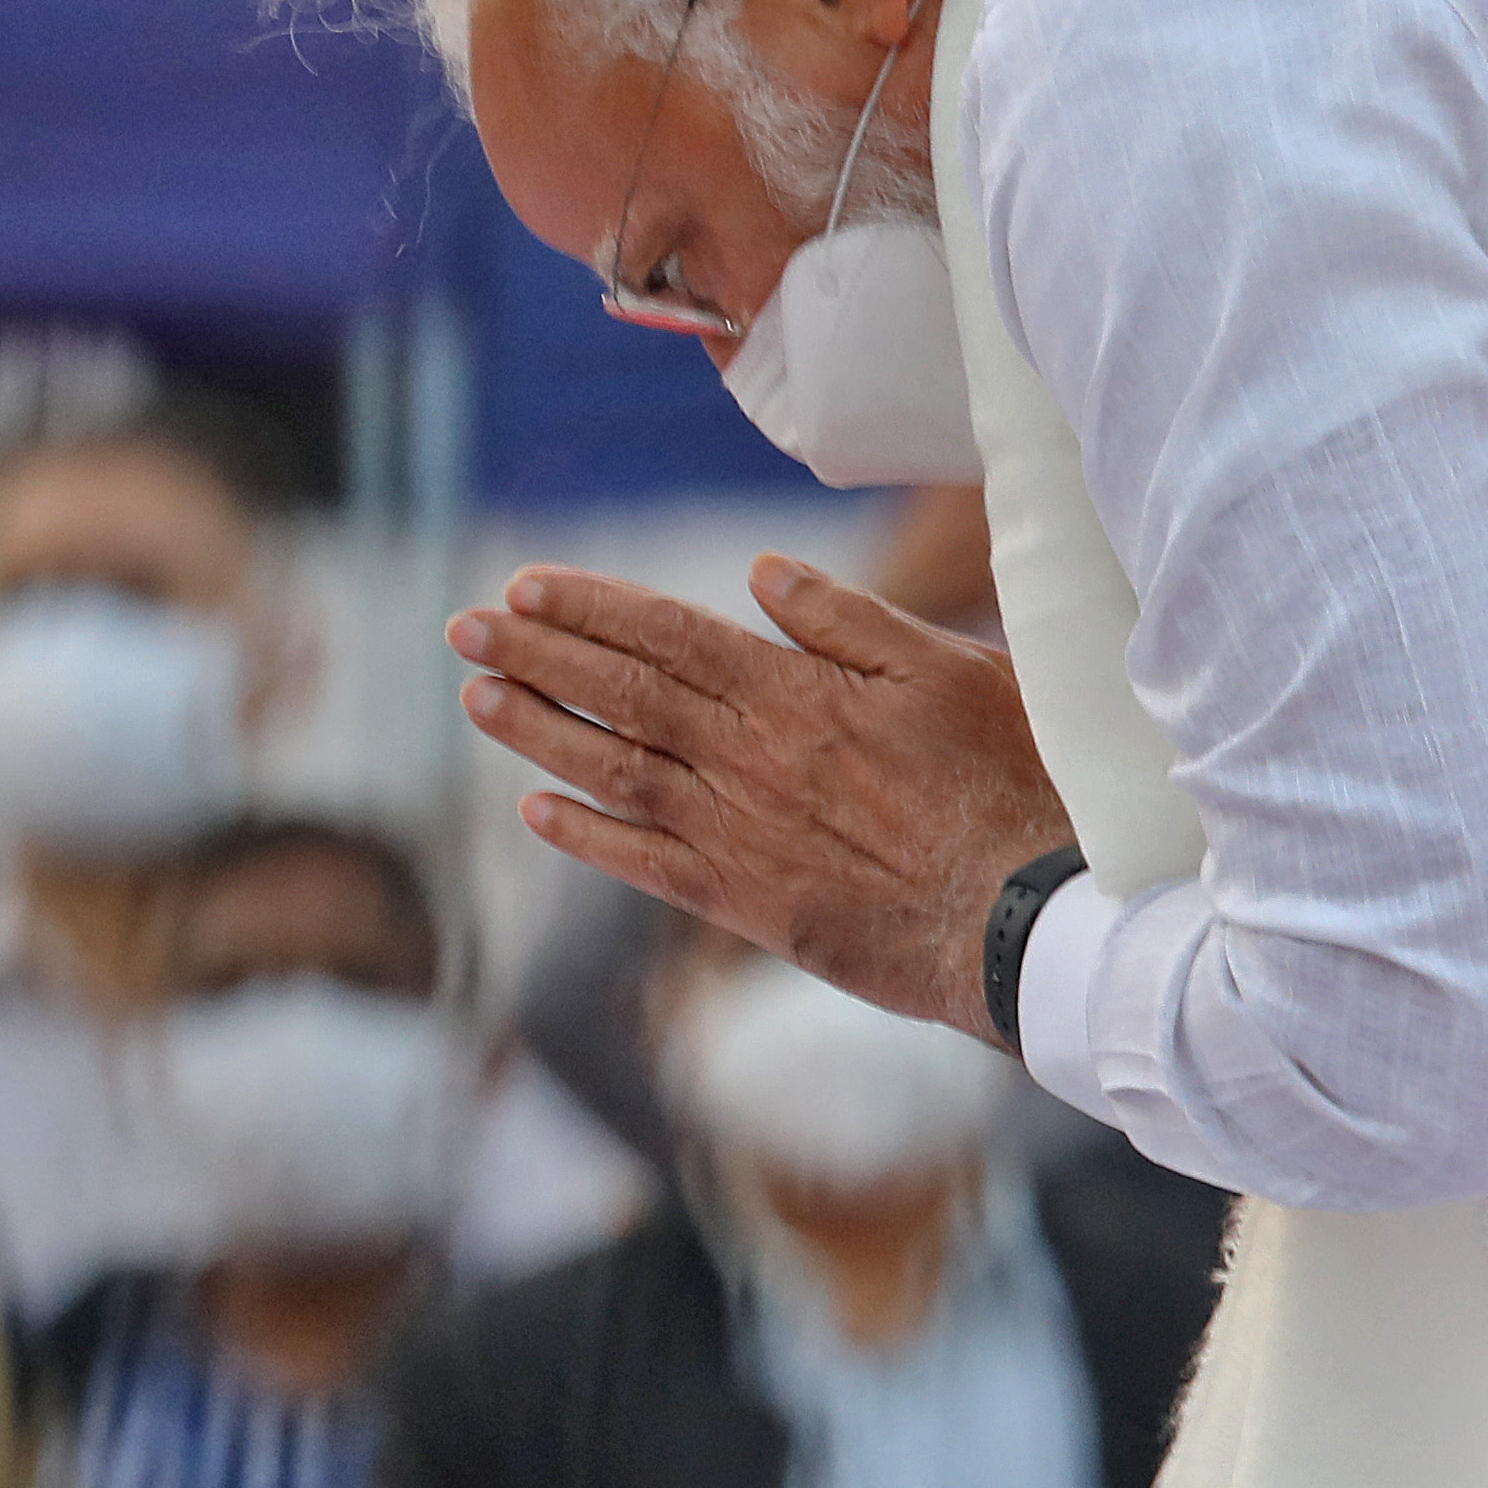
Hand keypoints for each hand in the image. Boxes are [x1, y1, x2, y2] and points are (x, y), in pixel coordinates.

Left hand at [449, 555, 1069, 1032]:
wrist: (1023, 913)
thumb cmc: (1006, 780)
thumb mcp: (944, 667)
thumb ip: (846, 620)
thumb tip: (761, 574)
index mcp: (793, 690)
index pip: (667, 633)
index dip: (589, 607)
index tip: (524, 586)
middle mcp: (749, 756)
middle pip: (622, 692)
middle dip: (536, 655)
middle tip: (464, 628)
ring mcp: (741, 832)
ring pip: (616, 769)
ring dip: (538, 732)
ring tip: (476, 698)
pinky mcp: (749, 903)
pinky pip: (646, 864)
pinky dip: (584, 836)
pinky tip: (535, 811)